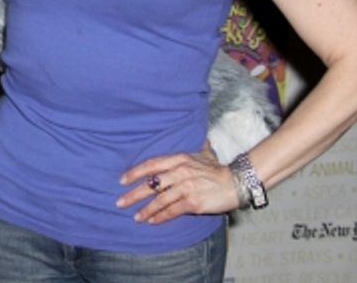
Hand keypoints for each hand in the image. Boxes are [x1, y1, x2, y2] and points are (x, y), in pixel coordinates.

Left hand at [117, 141, 239, 222]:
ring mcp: (186, 188)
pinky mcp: (193, 202)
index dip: (135, 172)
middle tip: (120, 201)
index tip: (122, 180)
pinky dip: (161, 217)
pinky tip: (152, 221)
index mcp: (179, 159)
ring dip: (146, 210)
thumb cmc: (217, 169)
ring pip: (160, 200)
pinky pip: (172, 211)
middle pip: (151, 184)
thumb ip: (190, 150)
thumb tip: (193, 136)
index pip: (151, 164)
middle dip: (134, 194)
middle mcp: (180, 172)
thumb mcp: (201, 154)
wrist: (236, 182)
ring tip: (135, 216)